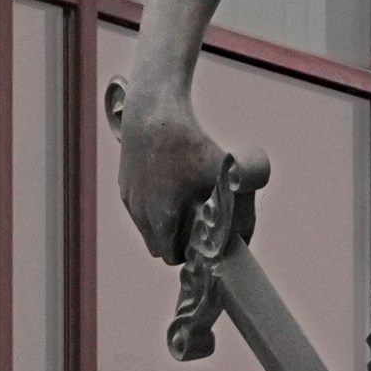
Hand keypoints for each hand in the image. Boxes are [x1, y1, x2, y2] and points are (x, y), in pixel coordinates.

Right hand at [111, 65, 267, 264]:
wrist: (155, 113)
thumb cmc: (192, 147)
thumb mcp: (223, 180)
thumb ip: (240, 215)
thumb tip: (246, 240)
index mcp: (161, 218)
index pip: (171, 257)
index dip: (190, 253)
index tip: (203, 239)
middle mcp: (140, 213)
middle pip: (158, 246)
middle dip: (177, 241)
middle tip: (196, 222)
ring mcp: (129, 198)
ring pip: (147, 228)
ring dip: (164, 223)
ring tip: (184, 202)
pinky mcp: (124, 184)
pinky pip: (140, 208)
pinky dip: (154, 206)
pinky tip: (171, 186)